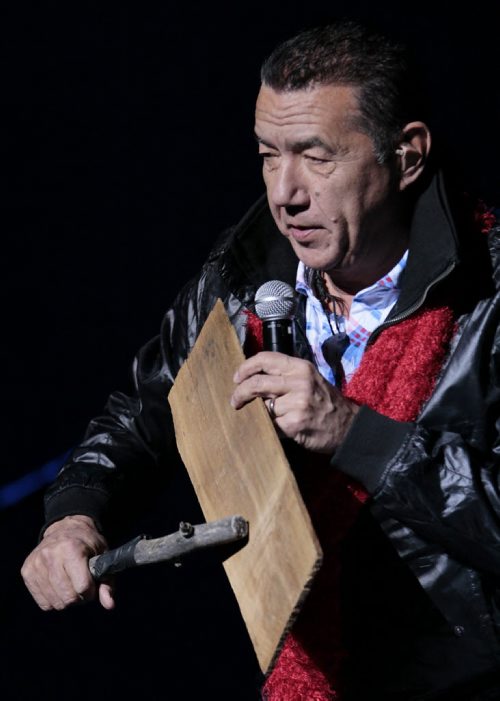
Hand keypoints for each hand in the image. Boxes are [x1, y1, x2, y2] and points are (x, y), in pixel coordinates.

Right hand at [21, 514, 114, 610]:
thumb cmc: (87, 545)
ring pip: (55, 602)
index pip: (83, 586)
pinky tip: (58, 587)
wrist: (65, 528)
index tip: (91, 584)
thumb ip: (107, 582)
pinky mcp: (27, 571)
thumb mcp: (103, 557)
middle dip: (79, 597)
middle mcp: (51, 554)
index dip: (91, 591)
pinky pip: (43, 603)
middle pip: (68, 597)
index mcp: (72, 548)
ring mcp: (36, 563)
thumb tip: (109, 605)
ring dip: (66, 600)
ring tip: (70, 586)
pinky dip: (53, 600)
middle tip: (81, 586)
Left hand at [230, 351, 359, 452]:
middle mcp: (299, 382)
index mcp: (300, 367)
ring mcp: (297, 404)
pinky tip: (275, 428)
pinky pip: (270, 424)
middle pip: (256, 383)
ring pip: (262, 406)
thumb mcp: (308, 379)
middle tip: (235, 401)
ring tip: (263, 416)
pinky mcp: (295, 424)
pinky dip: (268, 427)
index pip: (265, 359)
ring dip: (258, 413)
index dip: (245, 367)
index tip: (236, 378)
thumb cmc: (324, 401)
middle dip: (240, 393)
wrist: (347, 426)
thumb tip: (251, 378)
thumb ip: (284, 375)